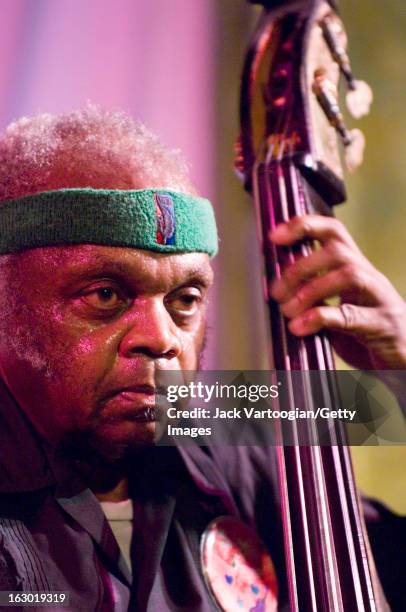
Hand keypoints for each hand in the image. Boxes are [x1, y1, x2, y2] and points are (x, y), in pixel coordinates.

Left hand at [269, 215, 405, 370]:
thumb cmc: (367, 332)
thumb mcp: (336, 308)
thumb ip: (313, 296)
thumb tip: (276, 289)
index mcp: (356, 269)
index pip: (334, 232)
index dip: (304, 227)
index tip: (274, 235)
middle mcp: (370, 278)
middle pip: (337, 251)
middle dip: (300, 267)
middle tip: (276, 291)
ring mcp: (380, 300)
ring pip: (349, 276)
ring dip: (310, 290)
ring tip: (288, 309)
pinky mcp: (383, 326)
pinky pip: (353, 316)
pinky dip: (321, 318)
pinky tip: (300, 327)